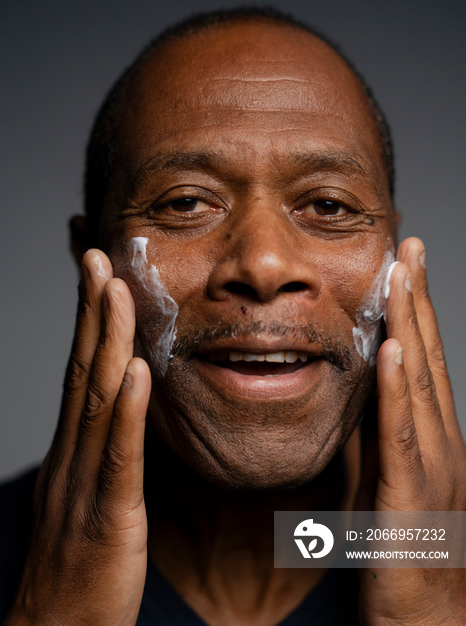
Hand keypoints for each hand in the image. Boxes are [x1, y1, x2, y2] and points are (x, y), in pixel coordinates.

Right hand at [5, 250, 150, 625]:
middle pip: (82, 371)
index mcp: (71, 450)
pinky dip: (129, 412)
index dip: (86, 319)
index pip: (79, 370)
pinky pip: (119, 459)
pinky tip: (139, 372)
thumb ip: (105, 451)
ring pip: (97, 402)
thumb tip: (126, 406)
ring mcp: (84, 485)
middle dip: (91, 311)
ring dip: (107, 343)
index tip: (96, 273)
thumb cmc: (77, 568)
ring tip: (117, 292)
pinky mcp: (108, 518)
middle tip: (98, 257)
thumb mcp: (87, 496)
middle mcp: (71, 457)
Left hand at [357, 237, 465, 624]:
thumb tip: (358, 395)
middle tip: (408, 246)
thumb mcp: (386, 481)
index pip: (421, 360)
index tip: (402, 264)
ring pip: (419, 382)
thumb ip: (378, 437)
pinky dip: (397, 390)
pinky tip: (390, 351)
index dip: (413, 310)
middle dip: (417, 299)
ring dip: (410, 325)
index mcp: (432, 437)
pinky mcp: (411, 497)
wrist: (426, 625)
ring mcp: (433, 467)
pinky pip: (403, 435)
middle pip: (426, 357)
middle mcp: (441, 442)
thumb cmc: (404, 555)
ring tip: (401, 275)